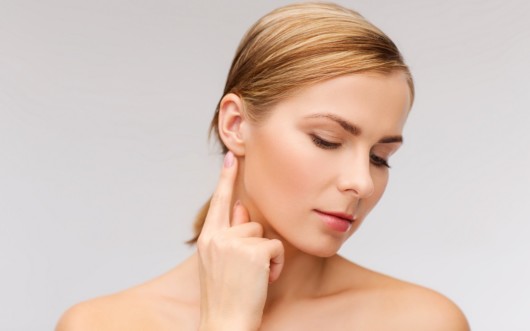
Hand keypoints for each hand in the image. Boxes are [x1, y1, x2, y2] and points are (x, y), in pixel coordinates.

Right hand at [197, 151, 283, 330]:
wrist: (225, 324)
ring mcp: (232, 243)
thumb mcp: (222, 262)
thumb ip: (230, 233)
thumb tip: (239, 206)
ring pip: (263, 234)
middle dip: (256, 244)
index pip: (218, 202)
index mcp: (207, 239)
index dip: (225, 178)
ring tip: (254, 278)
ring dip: (266, 256)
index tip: (231, 155)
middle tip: (249, 271)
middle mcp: (216, 237)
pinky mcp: (252, 251)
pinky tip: (264, 281)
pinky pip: (276, 247)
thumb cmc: (226, 296)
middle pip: (250, 221)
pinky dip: (276, 265)